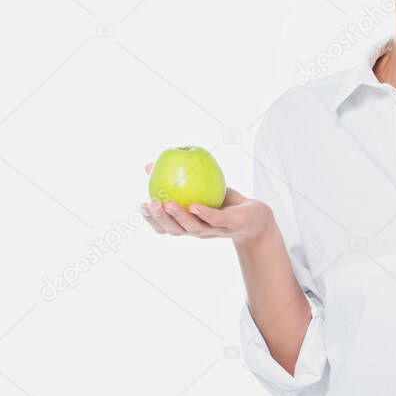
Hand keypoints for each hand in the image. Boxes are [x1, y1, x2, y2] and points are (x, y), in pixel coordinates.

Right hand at [139, 186, 272, 244]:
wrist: (255, 217)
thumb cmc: (222, 202)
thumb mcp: (198, 188)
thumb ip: (176, 179)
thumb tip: (149, 165)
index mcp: (187, 225)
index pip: (164, 227)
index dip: (151, 219)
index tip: (141, 205)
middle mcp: (198, 231)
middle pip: (174, 229)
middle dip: (160, 218)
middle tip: (150, 204)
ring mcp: (213, 230)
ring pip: (192, 227)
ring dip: (178, 217)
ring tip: (167, 203)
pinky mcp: (229, 225)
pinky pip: (214, 219)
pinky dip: (203, 213)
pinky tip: (194, 204)